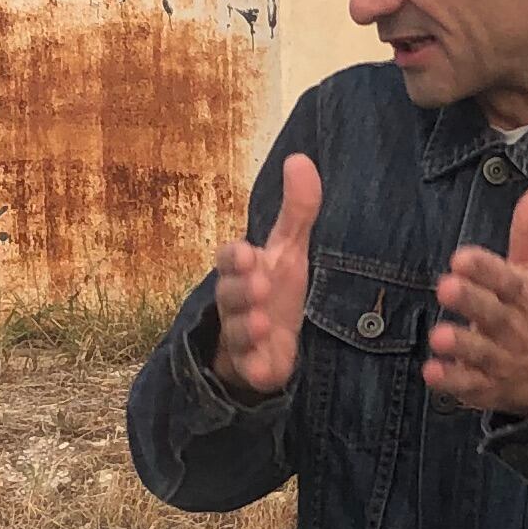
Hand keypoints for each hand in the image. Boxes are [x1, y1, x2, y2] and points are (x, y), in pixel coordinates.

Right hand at [208, 154, 320, 397]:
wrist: (273, 345)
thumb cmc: (277, 291)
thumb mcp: (289, 250)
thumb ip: (297, 210)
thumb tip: (299, 158)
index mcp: (242, 272)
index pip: (228, 260)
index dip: (233, 257)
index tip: (246, 251)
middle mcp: (237, 303)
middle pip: (229, 295)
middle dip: (240, 290)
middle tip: (259, 284)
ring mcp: (242, 338)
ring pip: (236, 333)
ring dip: (245, 327)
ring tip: (261, 322)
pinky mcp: (254, 368)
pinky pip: (248, 370)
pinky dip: (253, 368)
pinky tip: (263, 367)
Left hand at [424, 180, 527, 415]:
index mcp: (525, 295)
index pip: (508, 281)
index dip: (486, 269)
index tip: (461, 257)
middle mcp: (514, 327)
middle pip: (493, 314)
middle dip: (471, 302)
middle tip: (445, 286)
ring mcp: (501, 359)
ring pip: (480, 353)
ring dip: (461, 345)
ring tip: (437, 336)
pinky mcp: (486, 386)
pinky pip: (469, 386)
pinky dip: (452, 381)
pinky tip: (432, 372)